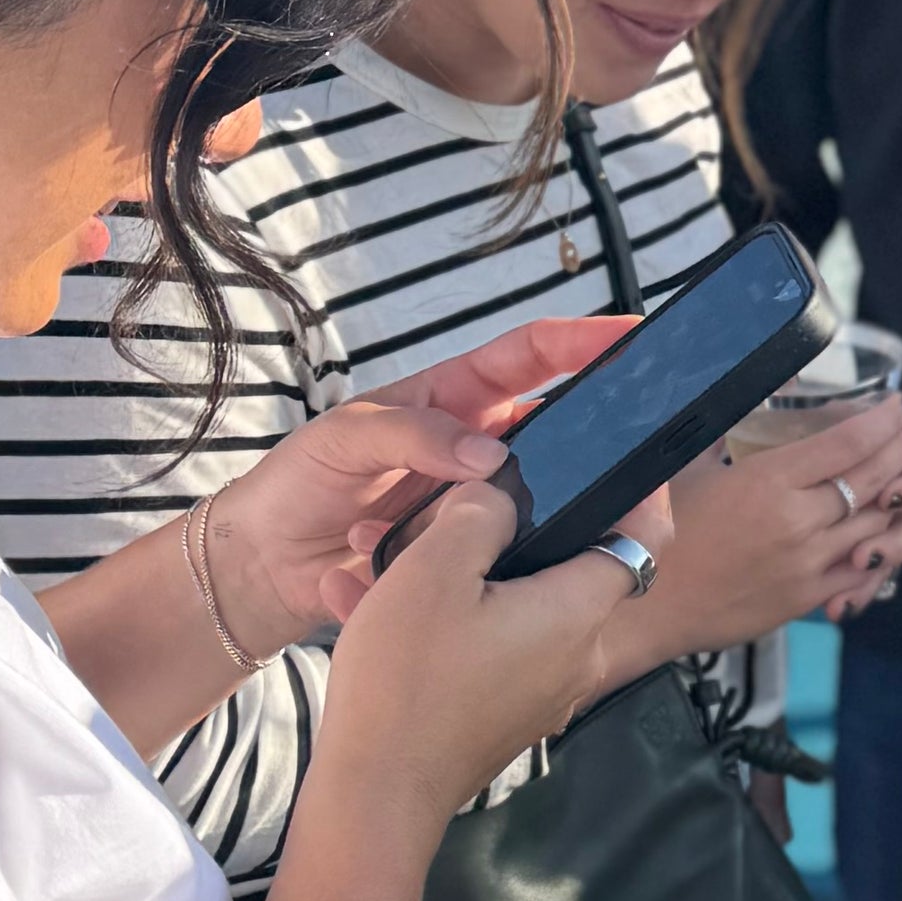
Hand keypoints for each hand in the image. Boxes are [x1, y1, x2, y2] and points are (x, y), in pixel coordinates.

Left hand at [205, 309, 639, 643]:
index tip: (630, 335)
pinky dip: (520, 554)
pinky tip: (532, 560)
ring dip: (562, 498)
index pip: (530, 355)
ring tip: (597, 504)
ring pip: (545, 491)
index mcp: (451, 398)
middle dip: (598, 423)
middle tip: (639, 428)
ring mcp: (477, 501)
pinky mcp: (470, 552)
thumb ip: (414, 435)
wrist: (262, 565)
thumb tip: (490, 453)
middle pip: (557, 424)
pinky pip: (511, 549)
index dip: (582, 340)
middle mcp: (476, 448)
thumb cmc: (296, 485)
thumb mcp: (345, 438)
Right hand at [313, 469, 661, 822]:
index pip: (642, 536)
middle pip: (575, 567)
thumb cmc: (409, 683)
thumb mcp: (434, 570)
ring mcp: (549, 691)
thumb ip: (479, 513)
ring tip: (412, 557)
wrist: (378, 792)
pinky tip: (398, 609)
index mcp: (579, 610)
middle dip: (528, 531)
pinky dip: (463, 621)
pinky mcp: (512, 713)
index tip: (625, 463)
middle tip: (474, 504)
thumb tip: (503, 493)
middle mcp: (580, 654)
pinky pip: (499, 647)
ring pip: (527, 607)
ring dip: (480, 576)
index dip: (638, 492)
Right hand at [625, 386, 901, 652]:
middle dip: (898, 452)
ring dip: (896, 499)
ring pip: (880, 525)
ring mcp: (807, 563)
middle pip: (876, 478)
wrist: (641, 607)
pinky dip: (881, 550)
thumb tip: (733, 395)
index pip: (851, 442)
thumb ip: (721, 432)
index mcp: (769, 480)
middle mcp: (798, 520)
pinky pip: (865, 573)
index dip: (884, 422)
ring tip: (895, 481)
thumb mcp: (686, 466)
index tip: (896, 409)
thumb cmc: (654, 533)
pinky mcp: (806, 598)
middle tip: (900, 438)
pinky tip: (878, 534)